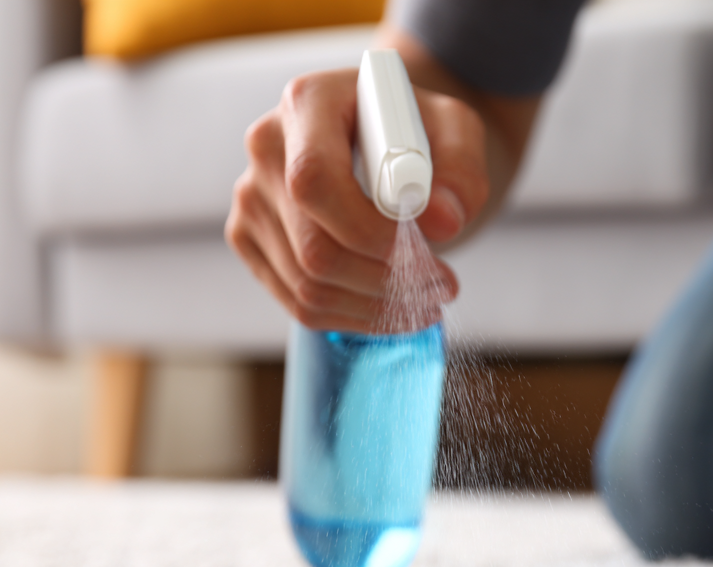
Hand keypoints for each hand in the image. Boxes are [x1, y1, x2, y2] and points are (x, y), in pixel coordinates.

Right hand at [225, 67, 489, 332]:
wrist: (391, 141)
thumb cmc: (420, 131)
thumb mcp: (457, 130)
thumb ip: (460, 168)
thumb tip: (444, 220)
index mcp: (307, 103)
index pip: (314, 182)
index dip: (368, 230)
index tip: (425, 248)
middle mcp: (267, 149)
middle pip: (313, 248)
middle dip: (387, 279)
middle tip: (441, 284)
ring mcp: (252, 199)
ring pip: (309, 286)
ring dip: (379, 305)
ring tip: (429, 295)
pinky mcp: (251, 240)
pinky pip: (301, 304)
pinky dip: (356, 316)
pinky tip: (394, 306)